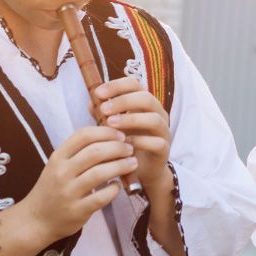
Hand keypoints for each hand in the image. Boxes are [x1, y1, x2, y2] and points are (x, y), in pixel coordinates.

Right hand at [7, 126, 135, 243]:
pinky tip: (119, 185)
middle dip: (119, 148)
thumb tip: (112, 136)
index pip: (84, 135)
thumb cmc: (53, 188)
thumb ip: (79, 152)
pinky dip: (115, 189)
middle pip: (96, 152)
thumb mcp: (59, 165)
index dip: (106, 132)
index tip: (121, 135)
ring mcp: (69, 192)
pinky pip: (102, 196)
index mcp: (58, 157)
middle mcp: (62, 172)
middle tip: (130, 149)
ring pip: (100, 173)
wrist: (35, 220)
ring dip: (121, 166)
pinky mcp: (77, 211)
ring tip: (132, 163)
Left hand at [94, 76, 171, 193]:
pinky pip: (157, 142)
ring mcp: (163, 131)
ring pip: (154, 119)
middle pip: (146, 98)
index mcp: (144, 103)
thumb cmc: (126, 143)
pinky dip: (141, 141)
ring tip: (111, 124)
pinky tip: (125, 143)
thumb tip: (91, 102)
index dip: (117, 86)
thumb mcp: (112, 126)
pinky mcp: (164, 149)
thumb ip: (103, 114)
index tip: (98, 93)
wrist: (140, 170)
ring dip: (131, 119)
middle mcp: (157, 113)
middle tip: (103, 109)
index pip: (135, 85)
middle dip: (124, 101)